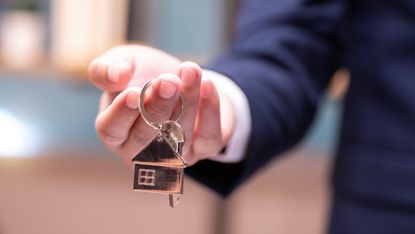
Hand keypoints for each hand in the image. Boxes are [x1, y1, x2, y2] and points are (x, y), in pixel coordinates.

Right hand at [88, 45, 234, 165]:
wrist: (183, 78)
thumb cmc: (145, 74)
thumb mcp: (123, 63)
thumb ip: (106, 68)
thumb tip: (116, 75)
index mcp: (116, 132)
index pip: (112, 130)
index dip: (121, 113)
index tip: (133, 93)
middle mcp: (142, 150)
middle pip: (146, 137)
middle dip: (158, 107)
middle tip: (168, 82)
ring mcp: (174, 154)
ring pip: (180, 135)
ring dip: (187, 102)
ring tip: (191, 71)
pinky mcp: (204, 148)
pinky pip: (209, 137)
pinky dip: (210, 110)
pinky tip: (208, 85)